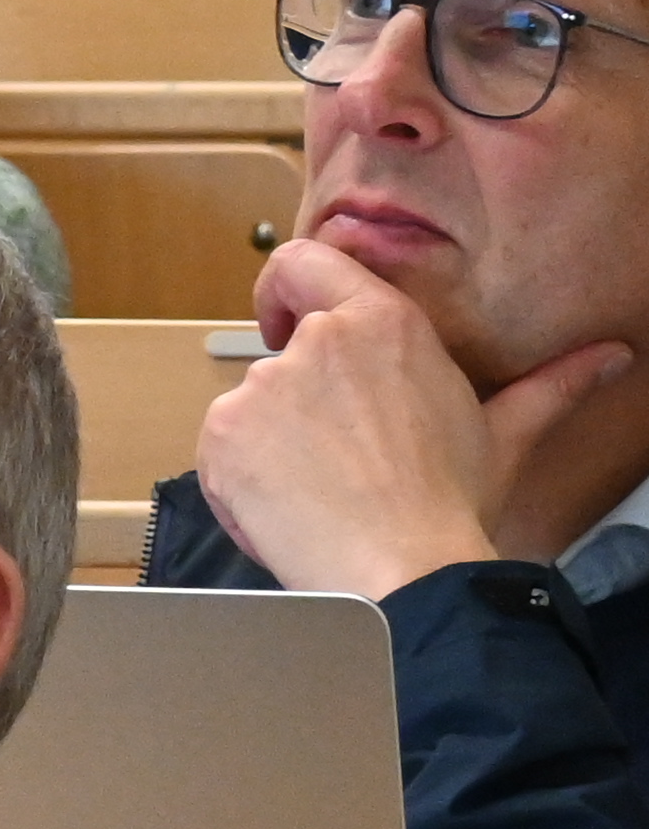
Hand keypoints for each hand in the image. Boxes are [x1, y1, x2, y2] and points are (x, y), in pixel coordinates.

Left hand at [200, 233, 635, 597]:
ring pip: (252, 406)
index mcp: (382, 323)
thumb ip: (550, 385)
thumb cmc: (450, 501)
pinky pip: (219, 447)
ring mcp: (265, 385)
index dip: (284, 288)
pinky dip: (240, 477)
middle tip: (340, 452)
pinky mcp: (223, 431)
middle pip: (282, 353)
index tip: (288, 321)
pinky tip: (290, 507)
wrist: (403, 566)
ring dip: (273, 443)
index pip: (303, 261)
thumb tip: (610, 357)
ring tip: (323, 489)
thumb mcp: (504, 433)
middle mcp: (319, 341)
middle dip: (301, 400)